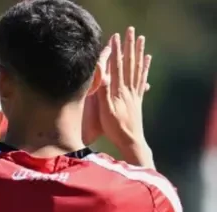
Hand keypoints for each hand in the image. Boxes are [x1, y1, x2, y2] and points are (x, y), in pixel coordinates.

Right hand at [89, 27, 152, 151]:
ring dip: (138, 53)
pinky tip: (147, 60)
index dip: (115, 52)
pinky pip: (141, 79)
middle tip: (130, 31)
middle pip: (129, 64)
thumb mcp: (106, 113)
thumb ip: (104, 94)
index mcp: (119, 91)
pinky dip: (145, 68)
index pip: (117, 67)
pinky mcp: (137, 99)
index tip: (114, 38)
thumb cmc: (115, 129)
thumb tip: (102, 76)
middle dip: (129, 47)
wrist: (131, 141)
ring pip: (137, 69)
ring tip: (141, 40)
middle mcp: (128, 89)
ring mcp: (134, 93)